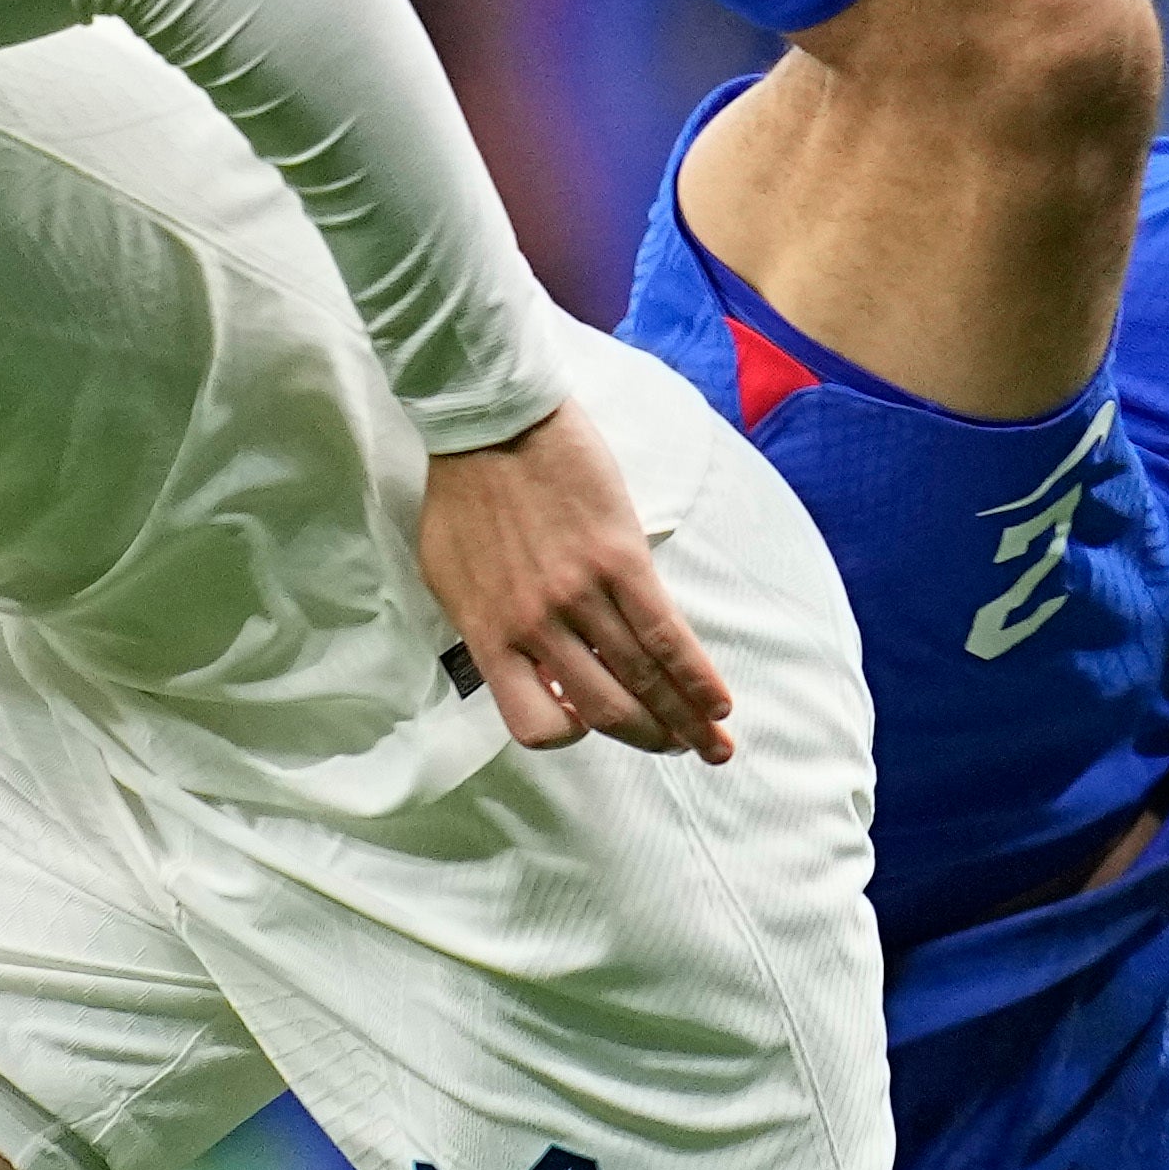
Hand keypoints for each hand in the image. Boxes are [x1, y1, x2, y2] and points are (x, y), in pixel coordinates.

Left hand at [418, 405, 731, 759]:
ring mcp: (580, 596)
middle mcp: (536, 627)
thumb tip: (520, 667)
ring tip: (712, 744)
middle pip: (604, 710)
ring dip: (684, 721)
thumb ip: (484, 627)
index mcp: (489, 636)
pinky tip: (719, 703)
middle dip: (648, 738)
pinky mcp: (620, 561)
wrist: (491, 421)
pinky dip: (696, 677)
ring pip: (643, 679)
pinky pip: (666, 634)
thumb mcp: (449, 577)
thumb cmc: (463, 495)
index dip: (569, 734)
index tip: (590, 723)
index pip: (536, 725)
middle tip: (676, 748)